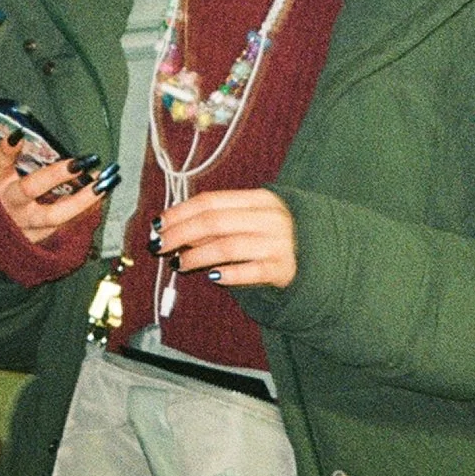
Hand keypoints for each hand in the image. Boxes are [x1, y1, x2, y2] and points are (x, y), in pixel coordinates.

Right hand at [0, 127, 105, 246]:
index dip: (6, 149)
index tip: (19, 134)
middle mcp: (8, 202)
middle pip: (30, 188)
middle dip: (55, 175)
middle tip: (80, 162)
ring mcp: (24, 222)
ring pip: (54, 214)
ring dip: (81, 199)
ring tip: (102, 183)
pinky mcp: (37, 235)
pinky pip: (63, 225)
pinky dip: (84, 210)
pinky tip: (102, 194)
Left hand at [158, 188, 296, 288]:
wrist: (316, 254)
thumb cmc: (271, 234)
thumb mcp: (249, 217)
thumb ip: (217, 219)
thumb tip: (173, 228)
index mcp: (258, 198)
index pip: (211, 201)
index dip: (180, 212)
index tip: (158, 225)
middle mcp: (269, 217)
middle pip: (215, 222)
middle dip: (181, 234)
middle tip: (160, 246)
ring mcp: (278, 243)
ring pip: (228, 246)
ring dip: (197, 255)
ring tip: (179, 263)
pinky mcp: (283, 269)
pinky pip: (251, 271)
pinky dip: (229, 274)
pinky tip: (212, 277)